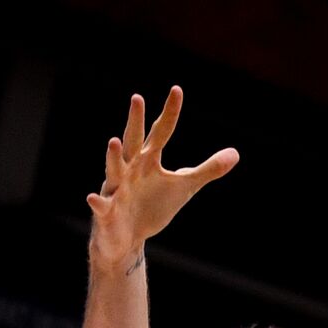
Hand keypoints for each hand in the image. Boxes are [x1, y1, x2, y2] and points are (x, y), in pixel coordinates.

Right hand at [87, 86, 238, 267]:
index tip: (177, 89)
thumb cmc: (153, 205)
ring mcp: (117, 189)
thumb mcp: (184, 186)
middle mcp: (130, 169)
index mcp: (148, 161)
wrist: (128, 236)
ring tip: (113, 141)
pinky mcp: (107, 211)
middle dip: (135, 121)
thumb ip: (207, 169)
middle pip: (134, 142)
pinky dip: (97, 202)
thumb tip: (235, 153)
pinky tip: (92, 197)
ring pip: (114, 170)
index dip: (170, 113)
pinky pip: (101, 206)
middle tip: (138, 98)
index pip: (162, 132)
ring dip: (114, 157)